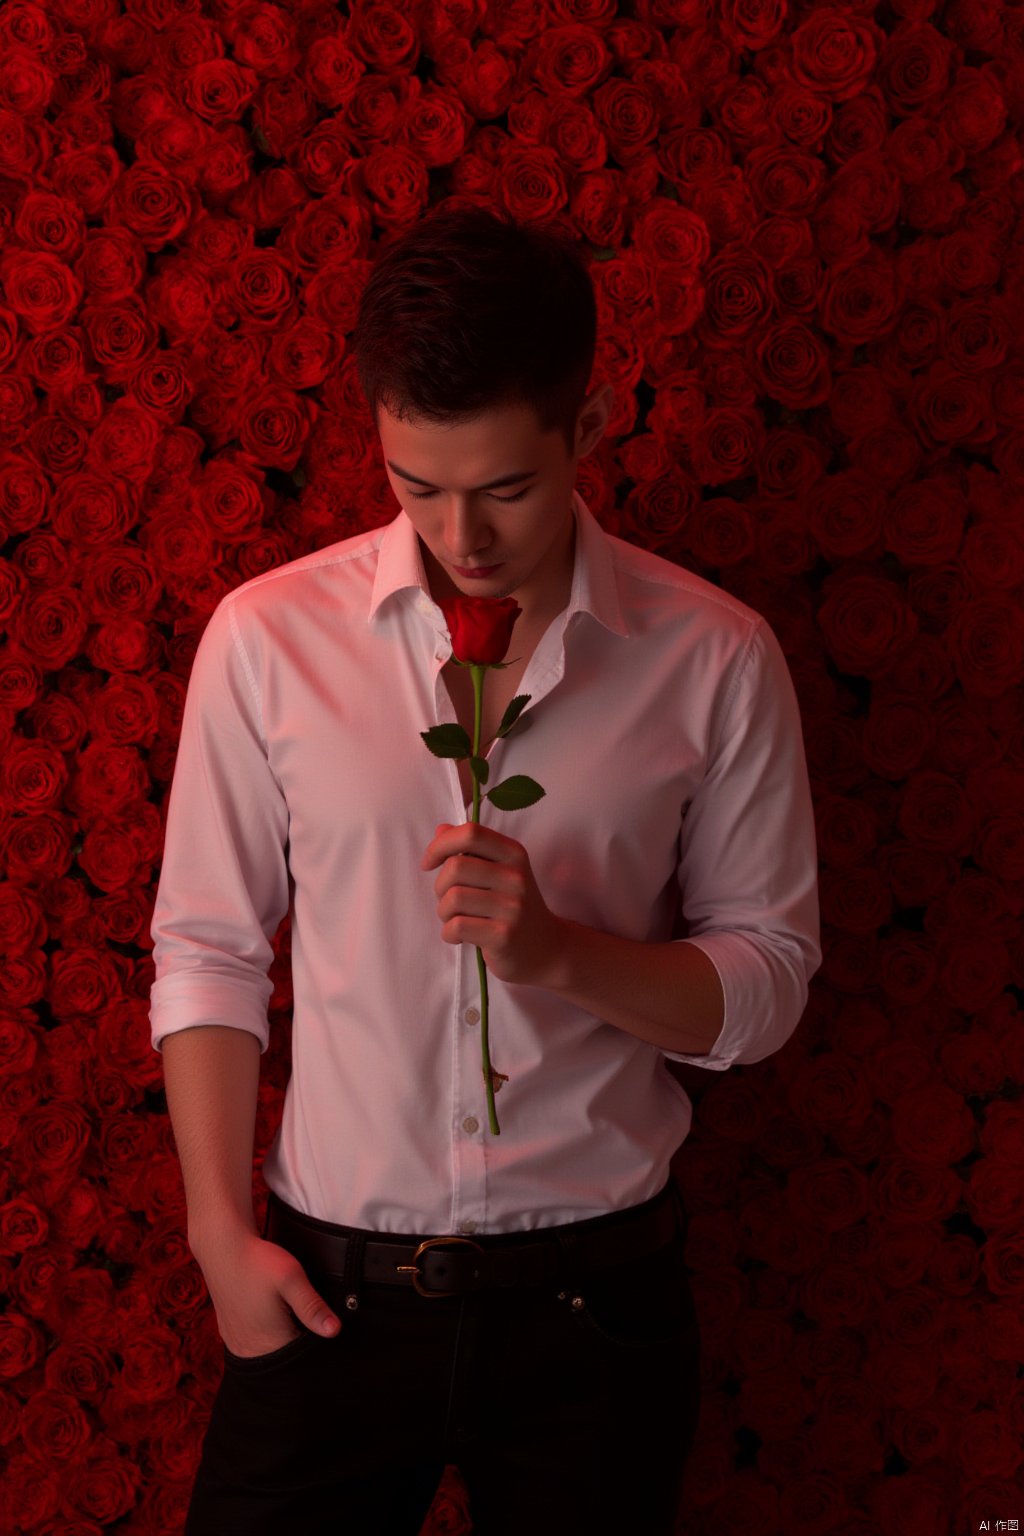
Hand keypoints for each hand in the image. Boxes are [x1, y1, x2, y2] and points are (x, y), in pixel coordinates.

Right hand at [193, 1228, 341, 1358]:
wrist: (222, 1247)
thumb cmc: (258, 1262)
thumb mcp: (292, 1278)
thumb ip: (312, 1307)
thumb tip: (334, 1331)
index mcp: (269, 1343)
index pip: (300, 1359)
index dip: (312, 1342)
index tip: (315, 1321)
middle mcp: (249, 1350)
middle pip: (283, 1358)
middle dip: (295, 1340)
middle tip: (294, 1310)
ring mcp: (235, 1343)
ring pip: (267, 1352)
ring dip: (278, 1337)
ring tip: (281, 1310)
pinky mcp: (228, 1333)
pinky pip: (251, 1344)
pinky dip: (263, 1334)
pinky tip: (267, 1312)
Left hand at [421, 821, 565, 987]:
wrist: (547, 949)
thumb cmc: (514, 908)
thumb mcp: (500, 873)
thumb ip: (472, 850)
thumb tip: (441, 829)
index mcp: (513, 854)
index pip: (471, 833)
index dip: (441, 845)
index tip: (428, 863)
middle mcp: (515, 876)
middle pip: (455, 867)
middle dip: (439, 886)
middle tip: (448, 901)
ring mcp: (511, 907)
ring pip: (453, 898)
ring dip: (444, 912)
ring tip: (456, 919)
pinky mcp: (503, 936)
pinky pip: (457, 927)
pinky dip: (448, 933)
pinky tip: (460, 937)